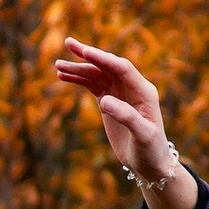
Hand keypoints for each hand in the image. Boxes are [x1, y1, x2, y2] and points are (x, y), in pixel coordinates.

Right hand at [52, 36, 198, 208]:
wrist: (150, 164)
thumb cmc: (151, 150)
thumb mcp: (143, 135)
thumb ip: (127, 116)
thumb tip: (104, 101)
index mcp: (144, 91)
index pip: (122, 68)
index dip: (104, 59)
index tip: (85, 52)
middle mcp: (132, 87)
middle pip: (107, 65)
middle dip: (88, 55)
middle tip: (69, 44)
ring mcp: (119, 93)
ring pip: (97, 75)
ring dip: (78, 69)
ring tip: (57, 66)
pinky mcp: (109, 102)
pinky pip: (92, 85)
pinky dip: (78, 80)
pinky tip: (63, 76)